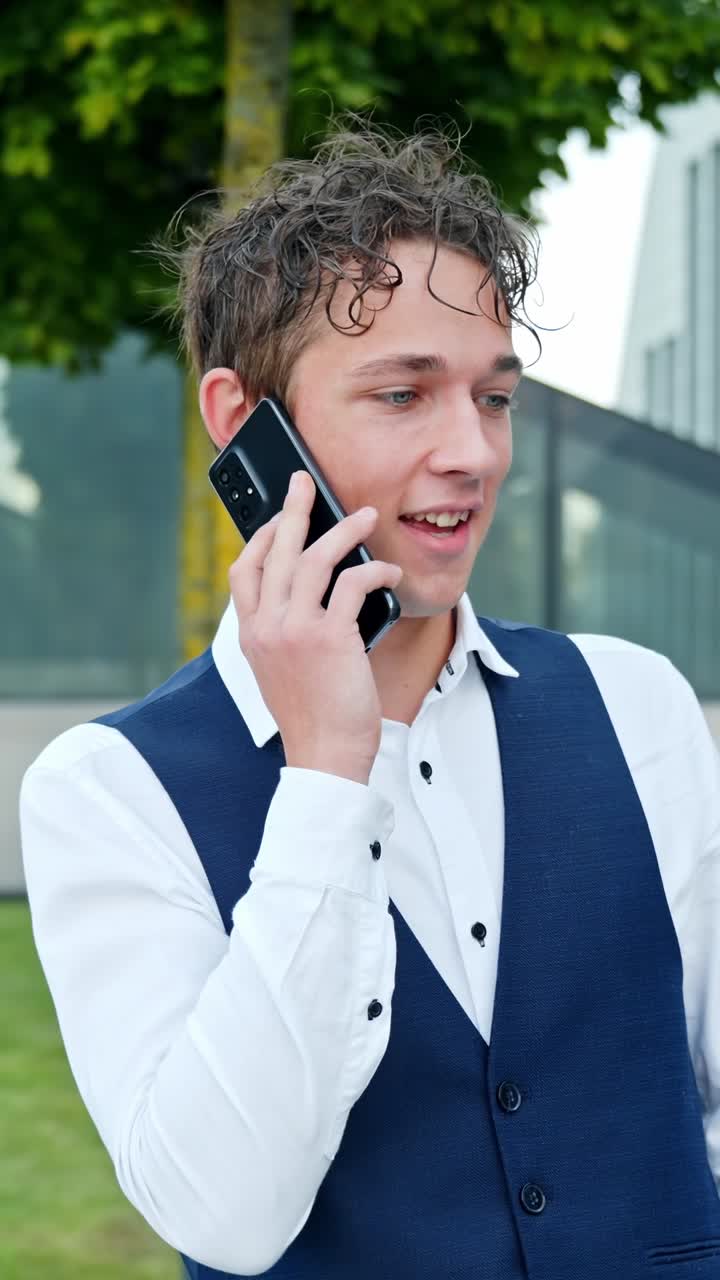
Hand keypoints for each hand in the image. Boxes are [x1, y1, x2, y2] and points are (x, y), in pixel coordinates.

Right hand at [229, 470, 402, 783]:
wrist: (324, 757)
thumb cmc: (313, 717)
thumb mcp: (282, 671)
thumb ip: (285, 634)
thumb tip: (312, 596)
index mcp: (251, 635)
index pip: (244, 572)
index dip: (261, 538)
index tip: (279, 519)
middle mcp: (267, 627)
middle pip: (274, 551)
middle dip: (293, 509)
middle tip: (305, 481)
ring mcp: (295, 630)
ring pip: (313, 559)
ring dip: (343, 530)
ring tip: (366, 515)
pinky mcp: (329, 638)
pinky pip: (353, 584)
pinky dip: (374, 570)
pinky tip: (389, 572)